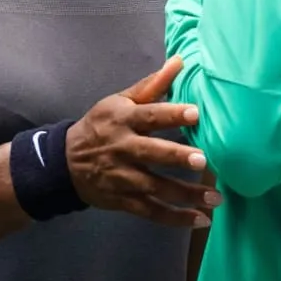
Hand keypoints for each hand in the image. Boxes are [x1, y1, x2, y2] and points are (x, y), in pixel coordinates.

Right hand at [67, 57, 218, 226]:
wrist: (65, 162)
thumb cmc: (101, 125)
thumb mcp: (120, 101)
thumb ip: (152, 85)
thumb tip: (179, 61)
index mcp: (124, 119)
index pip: (150, 115)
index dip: (172, 114)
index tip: (196, 113)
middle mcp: (123, 148)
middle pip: (152, 153)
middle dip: (177, 157)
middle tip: (202, 160)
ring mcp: (123, 177)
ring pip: (155, 188)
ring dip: (186, 195)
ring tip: (215, 198)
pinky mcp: (123, 200)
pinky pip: (151, 211)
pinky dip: (175, 218)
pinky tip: (200, 219)